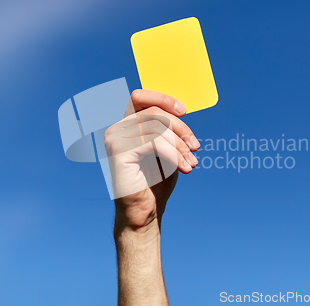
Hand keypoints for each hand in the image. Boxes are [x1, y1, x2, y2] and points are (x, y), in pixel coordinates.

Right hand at [104, 89, 199, 232]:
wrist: (146, 213)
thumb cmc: (156, 182)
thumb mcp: (166, 149)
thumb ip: (167, 129)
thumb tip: (180, 111)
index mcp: (126, 126)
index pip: (140, 97)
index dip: (163, 98)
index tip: (184, 112)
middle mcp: (116, 129)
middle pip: (154, 111)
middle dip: (180, 128)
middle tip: (195, 147)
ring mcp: (114, 139)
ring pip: (156, 126)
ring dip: (179, 145)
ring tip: (191, 163)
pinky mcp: (118, 151)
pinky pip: (152, 141)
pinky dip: (173, 154)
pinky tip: (183, 168)